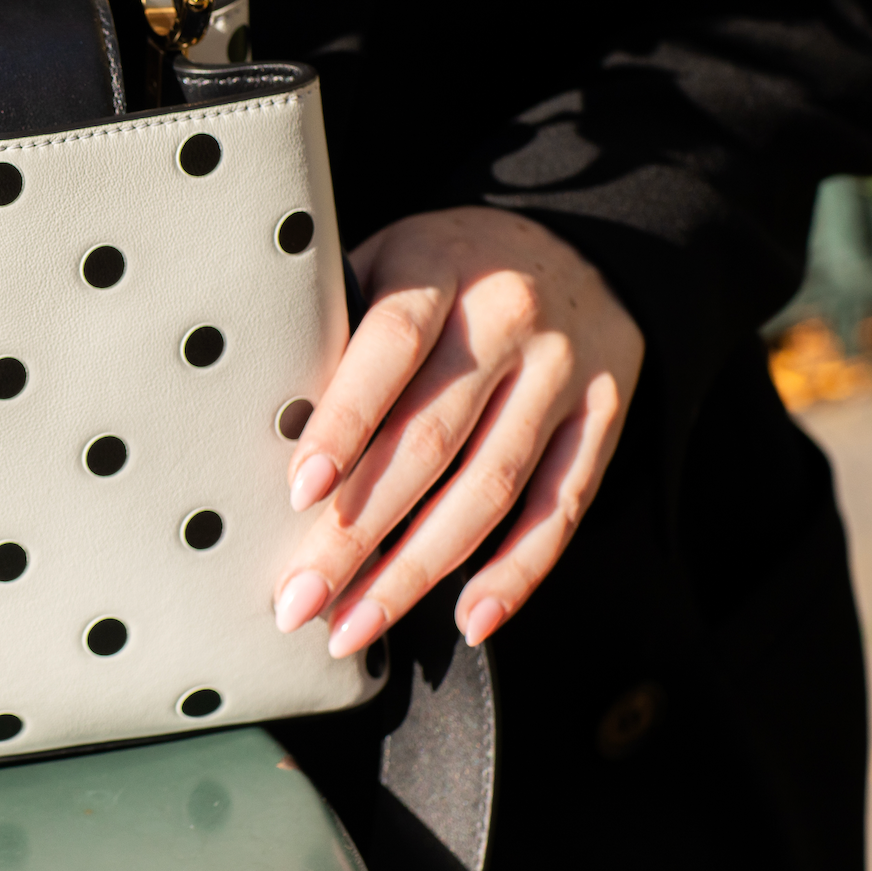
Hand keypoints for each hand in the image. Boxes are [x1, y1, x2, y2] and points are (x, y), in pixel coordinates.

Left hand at [272, 207, 642, 656]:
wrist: (581, 244)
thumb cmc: (447, 270)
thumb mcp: (390, 261)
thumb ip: (341, 327)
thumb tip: (266, 425)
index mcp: (441, 267)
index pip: (391, 346)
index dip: (346, 421)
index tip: (300, 491)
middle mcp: (511, 318)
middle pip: (431, 438)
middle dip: (358, 532)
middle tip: (300, 596)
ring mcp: (566, 371)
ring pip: (490, 487)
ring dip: (418, 570)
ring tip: (355, 626)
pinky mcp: (605, 416)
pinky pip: (560, 508)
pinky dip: (517, 572)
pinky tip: (468, 620)